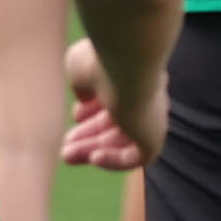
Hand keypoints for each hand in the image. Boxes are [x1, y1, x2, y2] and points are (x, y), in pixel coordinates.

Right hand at [59, 34, 165, 169]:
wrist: (125, 65)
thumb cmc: (101, 60)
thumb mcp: (81, 67)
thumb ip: (82, 83)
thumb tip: (84, 99)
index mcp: (135, 75)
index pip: (118, 98)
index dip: (94, 109)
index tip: (75, 115)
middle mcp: (148, 97)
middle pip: (118, 124)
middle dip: (89, 136)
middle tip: (66, 146)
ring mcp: (153, 119)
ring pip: (122, 141)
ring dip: (93, 149)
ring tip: (66, 156)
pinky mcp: (155, 138)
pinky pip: (136, 158)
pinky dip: (114, 161)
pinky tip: (94, 157)